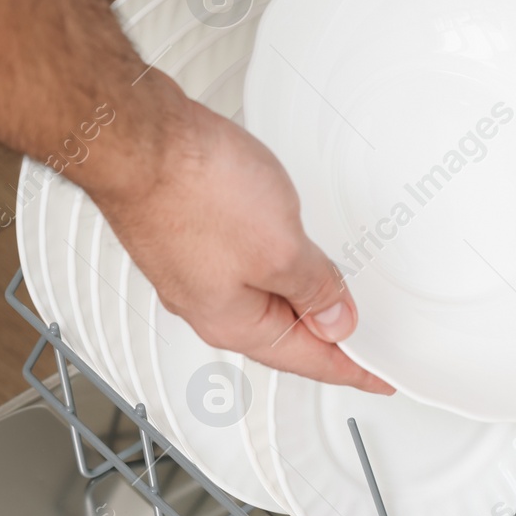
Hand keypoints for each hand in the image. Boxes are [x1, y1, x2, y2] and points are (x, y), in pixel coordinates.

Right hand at [89, 88, 389, 393]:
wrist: (137, 138)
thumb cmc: (192, 189)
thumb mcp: (280, 248)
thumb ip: (313, 287)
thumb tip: (335, 319)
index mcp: (232, 322)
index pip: (307, 360)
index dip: (352, 369)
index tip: (379, 378)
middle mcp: (207, 304)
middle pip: (281, 335)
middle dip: (325, 340)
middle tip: (364, 345)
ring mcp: (194, 268)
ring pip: (262, 297)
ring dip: (300, 299)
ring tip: (334, 299)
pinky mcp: (188, 233)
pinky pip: (245, 264)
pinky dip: (277, 266)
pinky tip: (288, 252)